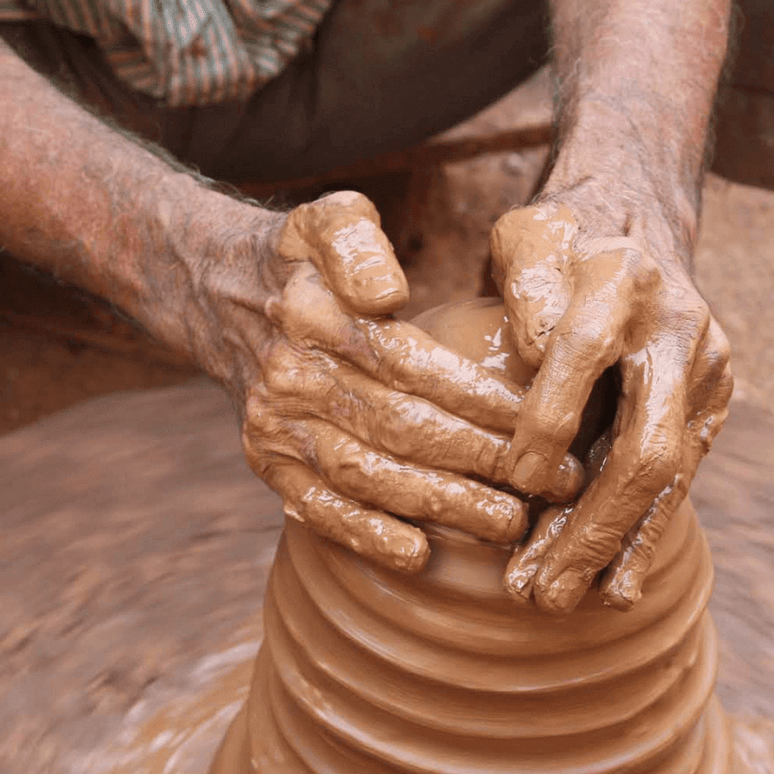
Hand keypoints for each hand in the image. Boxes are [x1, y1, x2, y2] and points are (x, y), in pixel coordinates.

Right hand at [181, 190, 582, 572]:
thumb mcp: (329, 219)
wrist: (220, 294)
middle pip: (401, 429)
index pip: (412, 365)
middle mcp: (291, 378)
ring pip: (368, 476)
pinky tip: (418, 555)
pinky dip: (367, 536)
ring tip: (509, 525)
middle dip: (485, 462)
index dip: (481, 400)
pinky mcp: (266, 463)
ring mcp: (275, 428)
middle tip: (554, 484)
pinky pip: (318, 508)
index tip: (543, 422)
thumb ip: (356, 240)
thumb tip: (386, 295)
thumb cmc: (305, 259)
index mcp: (316, 317)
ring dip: (443, 507)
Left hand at [491, 198, 732, 613]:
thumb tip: (530, 354)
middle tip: (534, 591)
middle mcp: (678, 331)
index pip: (583, 352)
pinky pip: (675, 482)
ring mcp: (705, 374)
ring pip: (663, 478)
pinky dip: (639, 537)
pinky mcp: (712, 406)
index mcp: (621, 278)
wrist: (640, 222)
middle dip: (587, 527)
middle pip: (642, 445)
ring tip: (559, 602)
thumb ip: (526, 287)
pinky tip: (612, 589)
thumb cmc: (562, 238)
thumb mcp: (529, 235)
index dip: (548, 418)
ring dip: (609, 548)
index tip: (512, 482)